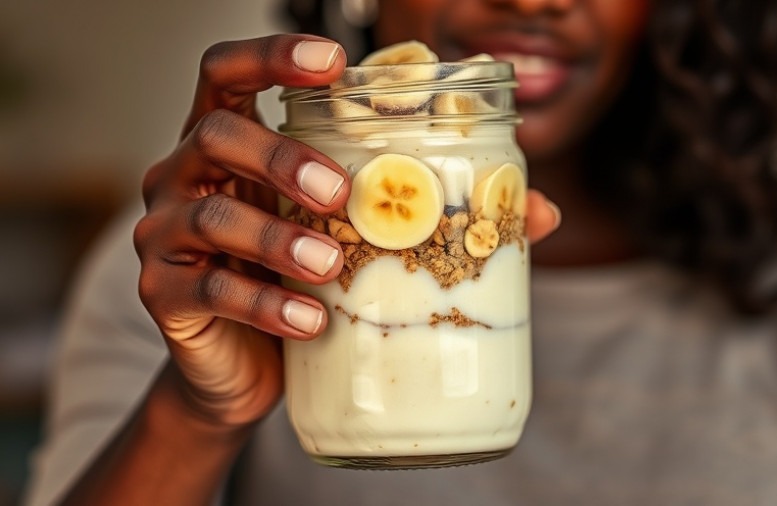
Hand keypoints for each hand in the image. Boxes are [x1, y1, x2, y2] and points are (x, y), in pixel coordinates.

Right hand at [135, 35, 350, 428]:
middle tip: (338, 193)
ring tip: (330, 266)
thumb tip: (442, 174)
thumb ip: (344, 192)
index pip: (224, 75)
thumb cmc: (288, 280)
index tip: (332, 60)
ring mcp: (164, 236)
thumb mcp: (314, 225)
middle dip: (282, 158)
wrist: (241, 364)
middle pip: (216, 135)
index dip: (270, 56)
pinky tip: (312, 322)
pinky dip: (268, 306)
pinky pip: (212, 291)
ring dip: (278, 239)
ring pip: (213, 218)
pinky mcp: (161, 295)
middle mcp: (182, 177)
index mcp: (221, 146)